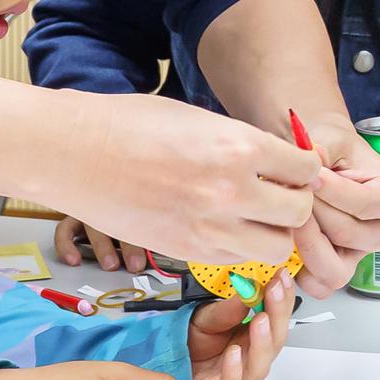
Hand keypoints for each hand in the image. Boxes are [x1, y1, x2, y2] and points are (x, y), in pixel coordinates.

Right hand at [37, 91, 316, 269]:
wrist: (73, 154)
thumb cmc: (130, 124)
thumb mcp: (199, 118)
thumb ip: (241, 144)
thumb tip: (274, 162)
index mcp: (240, 147)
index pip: (306, 169)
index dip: (303, 169)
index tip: (294, 169)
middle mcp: (232, 192)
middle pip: (299, 213)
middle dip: (295, 203)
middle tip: (278, 194)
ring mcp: (209, 228)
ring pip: (276, 248)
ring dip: (272, 233)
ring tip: (254, 217)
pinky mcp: (185, 253)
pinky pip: (237, 261)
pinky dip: (240, 249)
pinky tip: (225, 229)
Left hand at [187, 278, 294, 379]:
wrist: (170, 368)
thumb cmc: (194, 346)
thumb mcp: (208, 318)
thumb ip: (228, 309)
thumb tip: (248, 291)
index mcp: (256, 337)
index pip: (277, 317)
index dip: (283, 297)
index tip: (282, 276)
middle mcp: (253, 359)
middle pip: (275, 340)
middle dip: (278, 314)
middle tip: (275, 291)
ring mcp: (241, 379)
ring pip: (259, 366)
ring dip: (262, 342)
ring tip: (261, 320)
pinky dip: (234, 371)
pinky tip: (234, 353)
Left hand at [288, 124, 379, 297]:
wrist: (325, 160)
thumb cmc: (334, 150)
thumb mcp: (332, 139)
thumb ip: (322, 150)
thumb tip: (312, 158)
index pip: (365, 204)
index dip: (332, 191)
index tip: (310, 175)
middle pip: (346, 234)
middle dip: (313, 211)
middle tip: (292, 189)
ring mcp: (360, 254)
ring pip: (333, 267)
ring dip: (305, 241)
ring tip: (290, 215)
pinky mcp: (337, 267)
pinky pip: (319, 285)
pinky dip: (300, 271)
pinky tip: (287, 242)